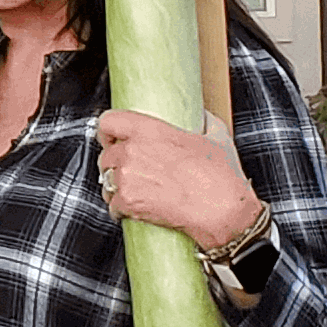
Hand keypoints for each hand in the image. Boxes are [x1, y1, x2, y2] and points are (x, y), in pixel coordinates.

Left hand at [93, 105, 266, 255]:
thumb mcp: (217, 136)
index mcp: (149, 130)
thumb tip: (202, 116)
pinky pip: (112, 205)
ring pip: (106, 181)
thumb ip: (204, 121)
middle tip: (132, 171)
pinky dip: (120, 208)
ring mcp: (127, 178)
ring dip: (115, 186)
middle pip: (105, 154)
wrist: (220, 211)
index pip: (108, 122)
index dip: (108, 131)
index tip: (111, 137)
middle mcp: (132, 151)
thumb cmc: (220, 176)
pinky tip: (134, 209)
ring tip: (134, 191)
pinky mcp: (127, 202)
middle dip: (115, 163)